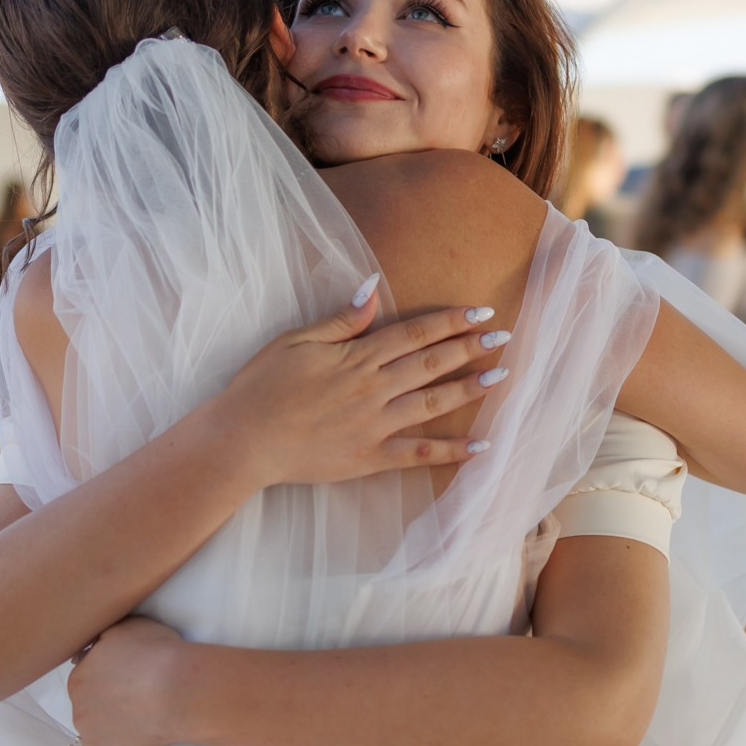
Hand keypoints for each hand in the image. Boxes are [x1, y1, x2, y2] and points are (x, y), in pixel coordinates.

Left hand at [70, 616, 183, 745]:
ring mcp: (89, 737)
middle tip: (139, 699)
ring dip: (107, 729)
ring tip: (142, 722)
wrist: (178, 690)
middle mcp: (78, 707)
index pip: (87, 677)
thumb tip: (94, 644)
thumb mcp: (127, 627)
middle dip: (107, 702)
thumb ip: (104, 636)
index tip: (130, 678)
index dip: (109, 677)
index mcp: (80, 675)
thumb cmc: (158, 654)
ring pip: (90, 733)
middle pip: (87, 705)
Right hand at [224, 277, 509, 487]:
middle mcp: (372, 389)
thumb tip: (373, 287)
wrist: (242, 440)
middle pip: (432, 364)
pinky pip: (418, 454)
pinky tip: (480, 447)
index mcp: (356, 357)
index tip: (480, 312)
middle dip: (471, 348)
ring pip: (433, 404)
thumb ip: (342, 319)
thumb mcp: (296, 340)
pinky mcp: (369, 458)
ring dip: (469, 389)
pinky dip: (451, 452)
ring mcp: (374, 426)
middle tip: (503, 337)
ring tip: (501, 377)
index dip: (450, 321)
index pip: (414, 333)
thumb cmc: (261, 386)